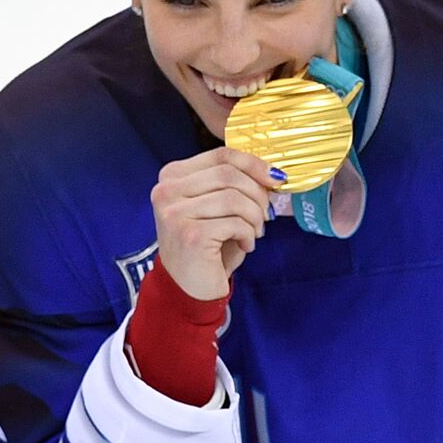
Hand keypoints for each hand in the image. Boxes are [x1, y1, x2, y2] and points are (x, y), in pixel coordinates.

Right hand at [150, 147, 282, 300]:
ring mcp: (175, 213)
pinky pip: (235, 223)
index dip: (254, 164)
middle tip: (265, 214)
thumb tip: (271, 173)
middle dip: (257, 194)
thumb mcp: (216, 206)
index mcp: (172, 176)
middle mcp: (167, 191)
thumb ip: (232, 183)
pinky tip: (244, 245)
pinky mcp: (189, 234)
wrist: (189, 287)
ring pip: (234, 198)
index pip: (221, 155)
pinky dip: (248, 235)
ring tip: (254, 232)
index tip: (275, 178)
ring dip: (254, 217)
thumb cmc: (207, 245)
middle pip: (229, 174)